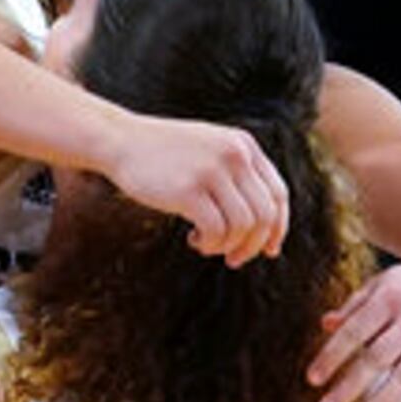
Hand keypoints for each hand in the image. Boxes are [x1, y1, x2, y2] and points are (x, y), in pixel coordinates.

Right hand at [102, 113, 288, 266]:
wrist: (122, 141)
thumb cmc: (166, 156)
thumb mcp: (210, 153)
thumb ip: (237, 177)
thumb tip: (264, 229)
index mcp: (244, 146)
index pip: (279, 194)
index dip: (278, 228)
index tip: (269, 251)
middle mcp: (234, 154)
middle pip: (264, 215)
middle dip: (253, 246)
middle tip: (234, 260)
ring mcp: (212, 171)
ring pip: (242, 226)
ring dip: (227, 246)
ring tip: (207, 246)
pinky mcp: (188, 189)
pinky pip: (216, 230)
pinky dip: (209, 244)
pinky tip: (194, 239)